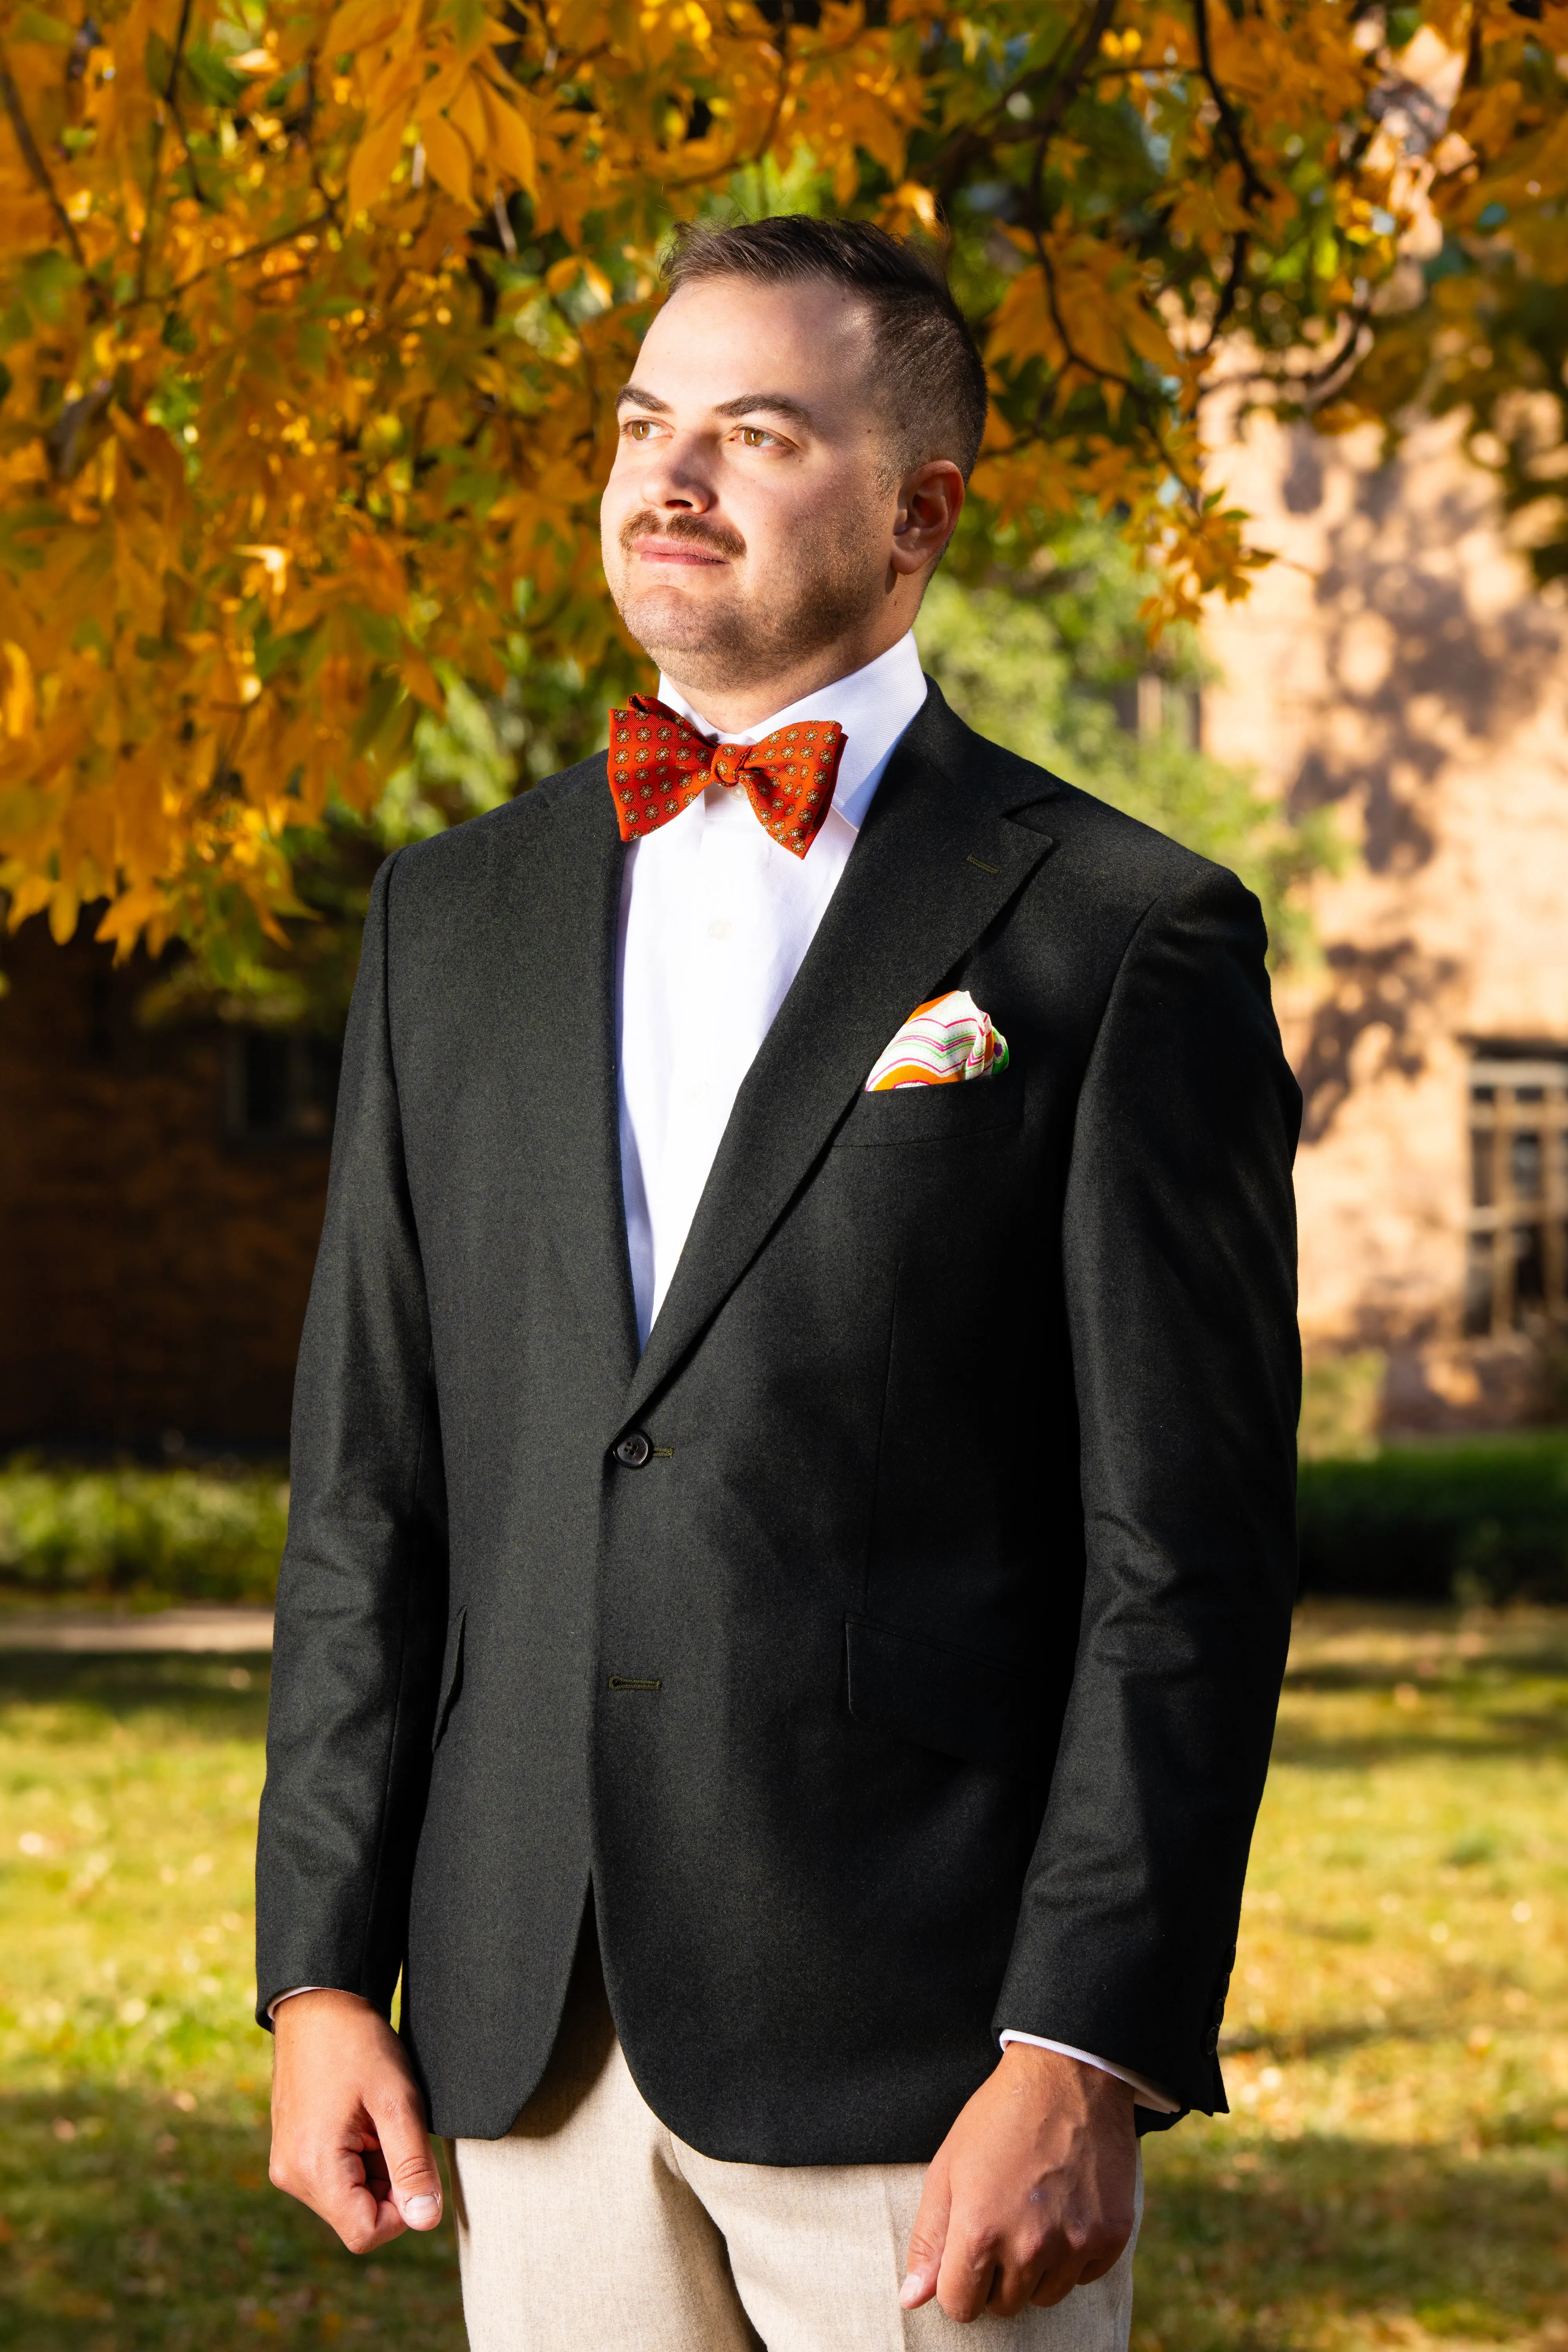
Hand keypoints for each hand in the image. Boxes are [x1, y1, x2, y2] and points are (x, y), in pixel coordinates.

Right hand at [269, 1989, 443, 2253]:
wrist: (319, 2004)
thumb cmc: (357, 2045)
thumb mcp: (397, 2102)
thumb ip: (412, 2165)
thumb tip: (426, 2220)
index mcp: (313, 2169)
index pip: (365, 2233)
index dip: (402, 2210)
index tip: (413, 2161)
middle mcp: (292, 2176)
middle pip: (356, 2217)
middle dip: (389, 2184)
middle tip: (395, 2130)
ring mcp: (288, 2164)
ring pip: (348, 2198)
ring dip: (375, 2169)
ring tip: (376, 2119)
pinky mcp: (291, 2151)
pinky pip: (333, 2177)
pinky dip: (358, 2158)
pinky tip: (362, 2118)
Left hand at [900, 2044, 1136, 2321]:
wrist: (1068, 2078)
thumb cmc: (999, 2118)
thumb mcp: (949, 2167)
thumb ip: (929, 2239)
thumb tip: (910, 2299)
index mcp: (980, 2229)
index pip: (960, 2306)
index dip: (957, 2284)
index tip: (966, 2256)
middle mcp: (1029, 2245)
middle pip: (1004, 2305)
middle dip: (997, 2275)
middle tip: (1003, 2221)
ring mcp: (1074, 2243)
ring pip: (1045, 2296)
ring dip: (1036, 2268)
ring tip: (1033, 2213)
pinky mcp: (1111, 2237)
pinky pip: (1083, 2277)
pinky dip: (1073, 2255)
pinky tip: (1065, 2209)